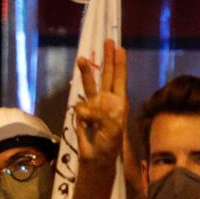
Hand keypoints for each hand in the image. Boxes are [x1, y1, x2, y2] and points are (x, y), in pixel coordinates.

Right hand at [74, 38, 126, 164]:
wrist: (97, 157)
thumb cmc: (110, 142)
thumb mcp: (112, 127)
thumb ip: (100, 113)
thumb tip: (83, 107)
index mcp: (119, 101)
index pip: (119, 78)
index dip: (119, 63)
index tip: (120, 48)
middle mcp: (107, 99)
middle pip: (106, 75)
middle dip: (107, 58)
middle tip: (108, 41)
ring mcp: (94, 105)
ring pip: (89, 84)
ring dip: (86, 72)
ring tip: (81, 58)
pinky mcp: (82, 113)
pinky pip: (79, 107)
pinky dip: (82, 116)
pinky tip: (87, 125)